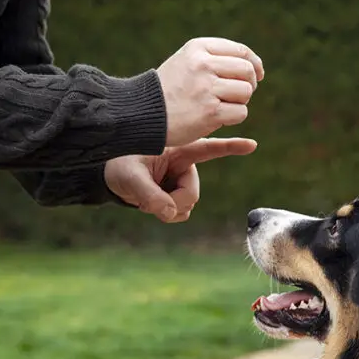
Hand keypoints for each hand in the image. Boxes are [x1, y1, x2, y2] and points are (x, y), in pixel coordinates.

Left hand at [104, 137, 257, 222]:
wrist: (106, 175)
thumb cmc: (116, 164)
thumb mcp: (128, 177)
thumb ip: (148, 195)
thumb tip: (169, 213)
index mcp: (177, 149)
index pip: (209, 148)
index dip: (231, 147)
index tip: (253, 144)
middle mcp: (183, 165)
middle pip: (192, 193)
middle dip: (173, 202)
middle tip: (150, 202)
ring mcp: (180, 180)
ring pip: (187, 205)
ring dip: (168, 208)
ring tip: (146, 199)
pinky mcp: (175, 194)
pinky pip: (180, 212)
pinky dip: (167, 213)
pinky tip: (151, 205)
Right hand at [156, 37, 264, 146]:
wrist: (143, 113)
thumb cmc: (169, 90)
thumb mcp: (186, 62)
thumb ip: (215, 58)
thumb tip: (254, 67)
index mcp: (198, 48)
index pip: (241, 51)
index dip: (254, 64)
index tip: (257, 75)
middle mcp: (202, 65)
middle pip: (247, 71)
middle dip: (249, 84)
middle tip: (239, 95)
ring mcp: (206, 88)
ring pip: (246, 92)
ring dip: (239, 102)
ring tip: (222, 106)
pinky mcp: (210, 112)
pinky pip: (241, 112)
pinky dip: (233, 117)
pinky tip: (217, 118)